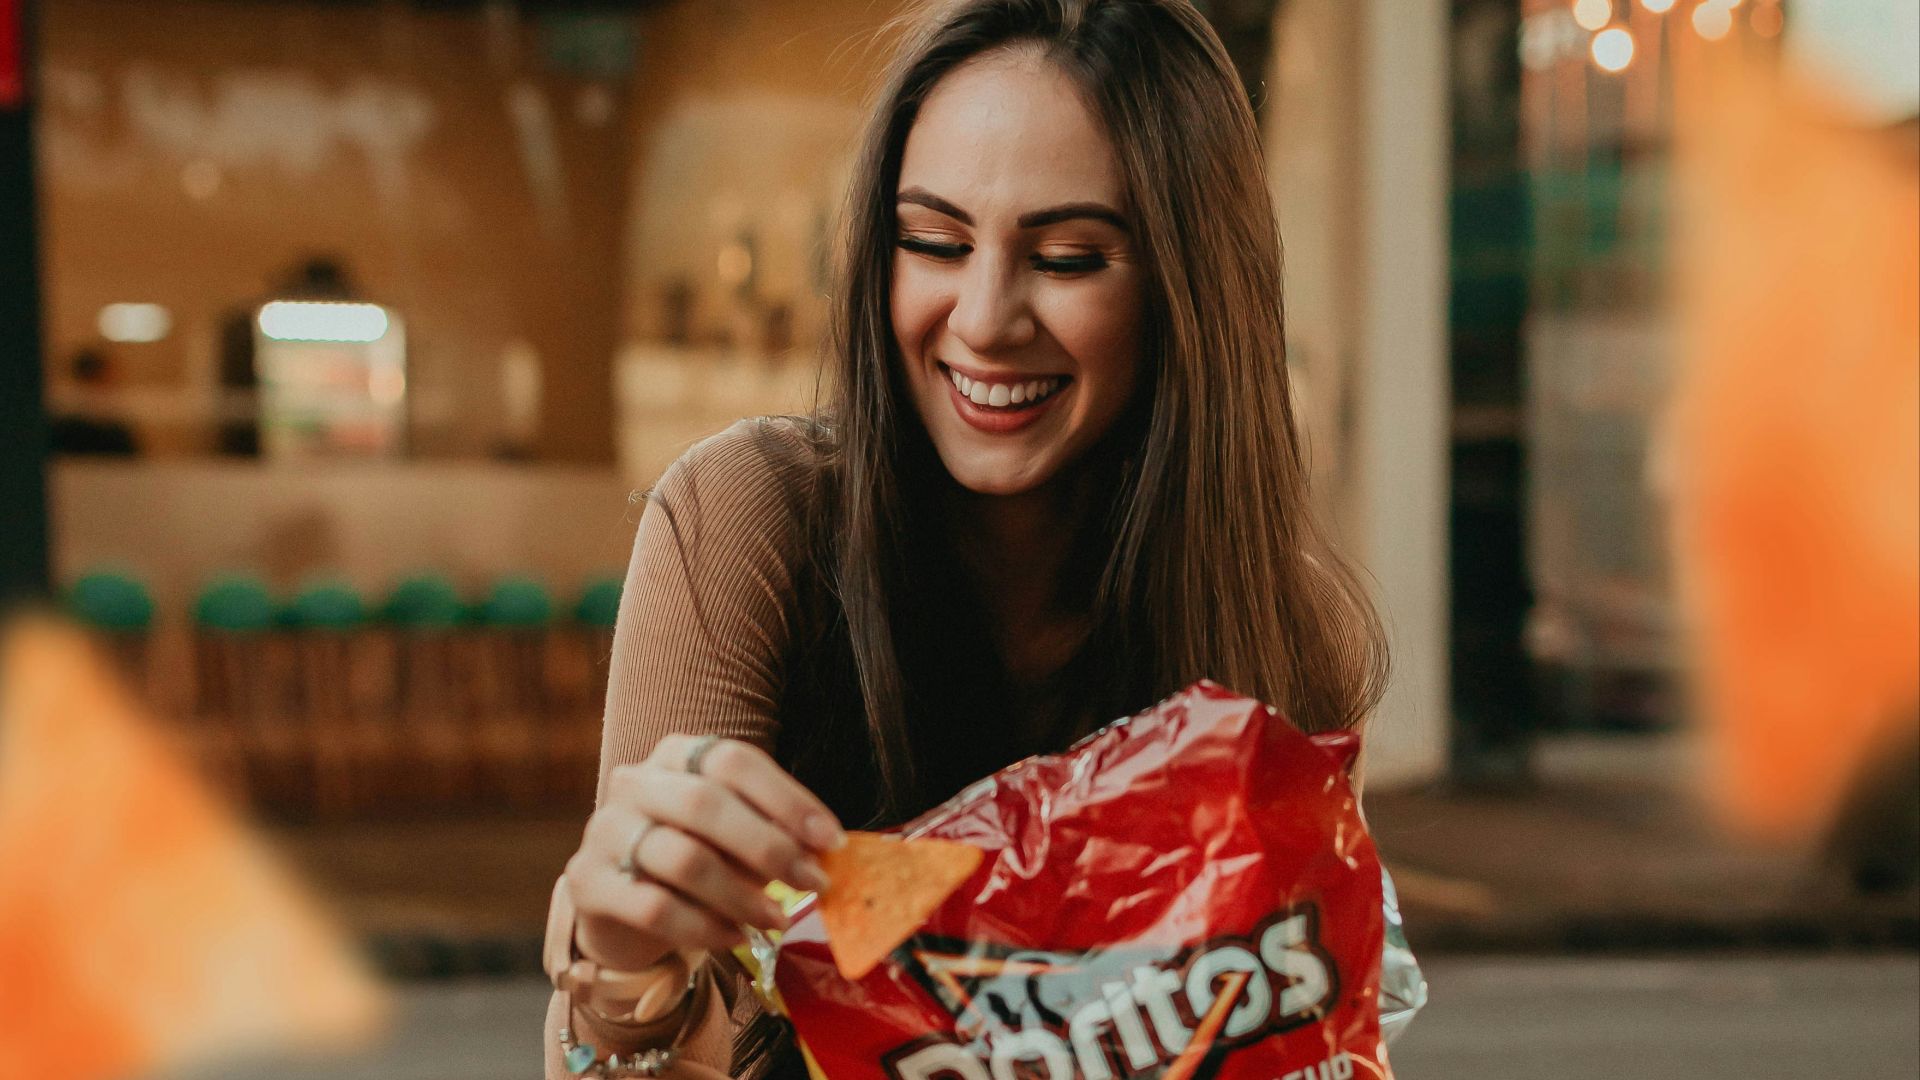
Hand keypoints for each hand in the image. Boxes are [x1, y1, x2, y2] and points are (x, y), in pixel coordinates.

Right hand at [564, 734, 845, 971]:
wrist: (623, 909)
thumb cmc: (696, 859)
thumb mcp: (736, 839)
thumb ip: (773, 835)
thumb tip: (825, 853)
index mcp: (677, 755)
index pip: (733, 760)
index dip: (787, 798)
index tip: (830, 840)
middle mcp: (635, 782)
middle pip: (705, 803)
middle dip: (769, 847)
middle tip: (813, 882)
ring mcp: (606, 830)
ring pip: (682, 858)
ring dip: (742, 895)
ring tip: (777, 919)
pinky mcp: (587, 883)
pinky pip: (654, 907)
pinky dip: (704, 927)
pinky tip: (735, 938)